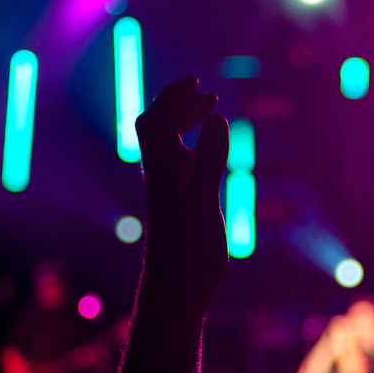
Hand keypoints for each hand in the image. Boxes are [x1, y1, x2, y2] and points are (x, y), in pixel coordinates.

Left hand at [135, 76, 228, 307]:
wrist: (176, 289)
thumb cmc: (188, 248)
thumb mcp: (202, 199)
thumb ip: (210, 157)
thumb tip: (216, 116)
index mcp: (163, 168)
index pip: (157, 119)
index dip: (172, 97)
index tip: (196, 83)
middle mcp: (162, 176)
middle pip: (158, 129)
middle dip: (179, 107)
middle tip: (208, 97)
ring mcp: (170, 191)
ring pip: (169, 147)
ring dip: (185, 126)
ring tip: (210, 115)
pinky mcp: (181, 207)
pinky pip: (182, 166)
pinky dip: (195, 149)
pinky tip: (210, 153)